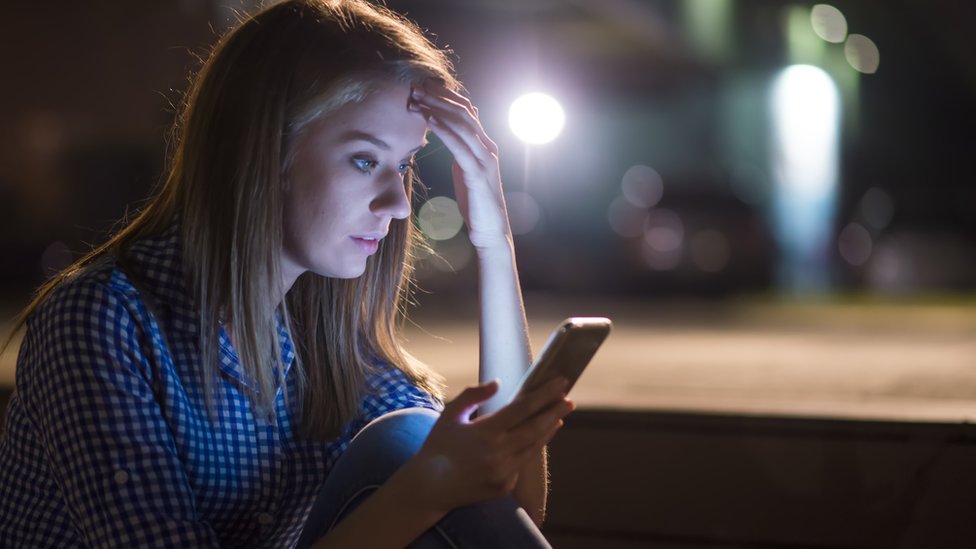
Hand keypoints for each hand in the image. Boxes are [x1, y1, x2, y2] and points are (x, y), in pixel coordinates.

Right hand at [406, 376, 573, 513]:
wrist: (429, 487)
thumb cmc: (438, 446)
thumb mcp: (450, 415)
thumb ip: (473, 395)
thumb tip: (498, 383)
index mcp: (485, 431)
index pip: (523, 408)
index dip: (544, 394)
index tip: (559, 382)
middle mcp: (498, 452)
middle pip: (535, 427)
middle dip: (555, 410)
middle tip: (569, 398)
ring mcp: (503, 472)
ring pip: (534, 446)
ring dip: (549, 429)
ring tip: (560, 415)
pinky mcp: (505, 486)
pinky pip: (523, 463)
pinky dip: (533, 447)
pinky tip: (539, 437)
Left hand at [410, 80, 510, 250]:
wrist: (490, 230)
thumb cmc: (476, 202)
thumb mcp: (467, 170)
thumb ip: (462, 150)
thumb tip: (452, 133)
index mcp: (485, 145)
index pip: (467, 111)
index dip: (446, 96)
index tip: (424, 87)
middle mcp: (488, 147)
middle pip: (464, 112)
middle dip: (439, 97)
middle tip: (417, 87)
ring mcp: (485, 159)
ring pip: (462, 125)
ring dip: (438, 109)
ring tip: (418, 100)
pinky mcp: (478, 174)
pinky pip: (460, 147)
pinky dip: (444, 131)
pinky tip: (430, 121)